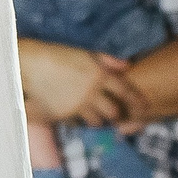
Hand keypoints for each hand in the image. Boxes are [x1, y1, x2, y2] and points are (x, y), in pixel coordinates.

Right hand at [18, 39, 150, 126]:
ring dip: (97, 120)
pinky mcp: (65, 114)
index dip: (137, 100)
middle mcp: (92, 91)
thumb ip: (107, 60)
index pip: (125, 90)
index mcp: (100, 75)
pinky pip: (78, 123)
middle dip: (115, 114)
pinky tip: (75, 117)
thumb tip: (127, 65)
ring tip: (94, 118)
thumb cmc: (58, 56)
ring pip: (96, 121)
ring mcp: (79, 104)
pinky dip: (79, 122)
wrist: (32, 64)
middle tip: (114, 115)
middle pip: (113, 111)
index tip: (144, 106)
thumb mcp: (85, 53)